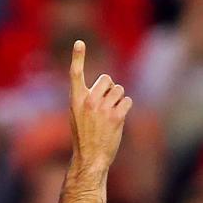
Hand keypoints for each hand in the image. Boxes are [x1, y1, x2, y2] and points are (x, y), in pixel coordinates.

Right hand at [69, 40, 131, 175]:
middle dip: (109, 90)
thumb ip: (87, 98)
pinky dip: (125, 109)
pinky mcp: (116, 117)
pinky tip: (117, 121)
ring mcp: (102, 109)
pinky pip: (127, 101)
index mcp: (76, 101)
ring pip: (119, 90)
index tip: (79, 43)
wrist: (90, 159)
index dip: (77, 57)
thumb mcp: (77, 116)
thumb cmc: (84, 138)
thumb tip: (107, 85)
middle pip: (107, 79)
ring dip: (118, 101)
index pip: (75, 74)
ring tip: (110, 117)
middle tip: (104, 109)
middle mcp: (88, 102)